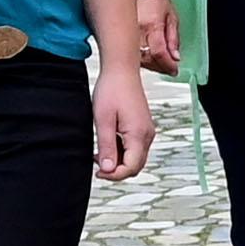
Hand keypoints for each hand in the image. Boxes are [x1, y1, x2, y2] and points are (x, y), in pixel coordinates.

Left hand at [90, 60, 155, 182]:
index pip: (131, 168)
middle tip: (97, 164)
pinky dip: (122, 152)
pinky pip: (135, 148)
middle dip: (117, 170)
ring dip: (119, 161)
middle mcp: (147, 135)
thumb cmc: (111, 90)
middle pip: (135, 166)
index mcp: (138, 134)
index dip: (114, 175)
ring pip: (135, 158)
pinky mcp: (143, 127)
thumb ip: (107, 146)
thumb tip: (107, 169)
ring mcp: (147, 131)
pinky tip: (108, 143)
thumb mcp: (103, 120)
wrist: (121, 70)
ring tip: (100, 153)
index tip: (98, 172)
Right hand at [134, 0, 181, 78]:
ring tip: (161, 63)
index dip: (167, 64)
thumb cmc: (157, 0)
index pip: (158, 52)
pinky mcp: (122, 35)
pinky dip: (143, 59)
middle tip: (170, 68)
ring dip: (152, 65)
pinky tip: (150, 58)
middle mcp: (137, 30)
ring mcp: (128, 33)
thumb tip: (175, 57)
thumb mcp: (172, 17)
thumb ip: (174, 39)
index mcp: (151, 25)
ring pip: (138, 58)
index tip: (174, 69)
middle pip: (147, 58)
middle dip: (160, 67)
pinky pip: (132, 53)